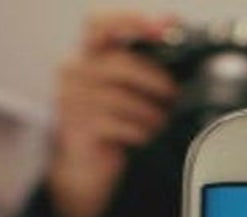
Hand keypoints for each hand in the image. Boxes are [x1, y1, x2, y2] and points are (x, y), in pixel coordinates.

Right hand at [48, 11, 180, 216]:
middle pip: (119, 63)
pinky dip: (138, 131)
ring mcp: (71, 98)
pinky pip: (116, 124)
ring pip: (120, 97)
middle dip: (155, 80)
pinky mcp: (76, 126)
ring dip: (149, 112)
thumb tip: (175, 34)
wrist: (85, 168)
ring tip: (159, 122)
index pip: (99, 22)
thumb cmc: (110, 124)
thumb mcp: (126, 88)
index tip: (164, 27)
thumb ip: (144, 61)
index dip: (130, 19)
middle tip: (172, 95)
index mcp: (88, 54)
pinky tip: (144, 137)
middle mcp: (74, 70)